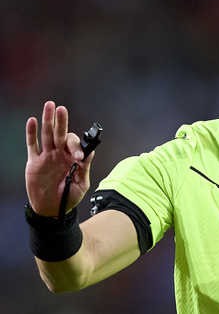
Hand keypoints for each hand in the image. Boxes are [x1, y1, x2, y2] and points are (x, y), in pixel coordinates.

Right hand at [26, 101, 94, 216]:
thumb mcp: (81, 184)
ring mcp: (47, 156)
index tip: (77, 156)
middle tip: (62, 109)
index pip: (75, 145)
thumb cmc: (68, 197)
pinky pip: (32, 145)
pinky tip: (33, 121)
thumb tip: (89, 153)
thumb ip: (84, 168)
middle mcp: (60, 154)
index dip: (76, 147)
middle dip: (61, 121)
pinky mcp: (34, 161)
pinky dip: (32, 133)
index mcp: (73, 158)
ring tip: (49, 106)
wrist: (52, 209)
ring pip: (47, 135)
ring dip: (48, 120)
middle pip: (60, 133)